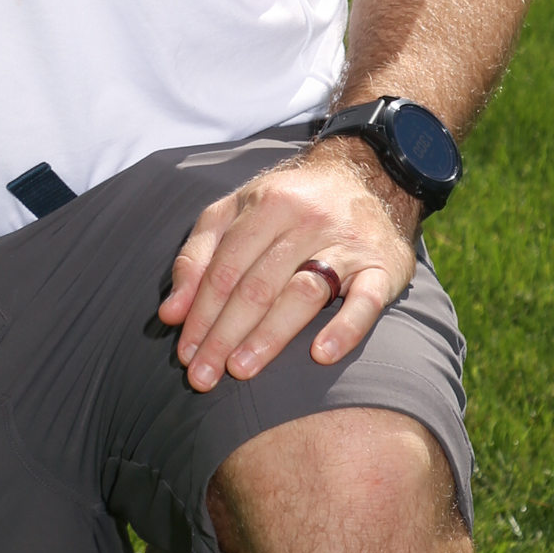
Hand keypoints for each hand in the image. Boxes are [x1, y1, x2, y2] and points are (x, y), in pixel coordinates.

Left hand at [159, 142, 419, 386]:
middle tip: (203, 378)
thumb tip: (171, 313)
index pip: (224, 270)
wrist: (368, 175)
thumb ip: (197, 257)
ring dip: (269, 336)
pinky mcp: (383, 266)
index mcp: (266, 205)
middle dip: (224, 335)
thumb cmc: (288, 204)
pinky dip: (344, 328)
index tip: (186, 354)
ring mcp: (346, 244)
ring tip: (240, 369)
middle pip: (256, 286)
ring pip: (302, 293)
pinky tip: (321, 355)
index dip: (201, 314)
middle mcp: (306, 221)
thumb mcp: (234, 212)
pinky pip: (366, 301)